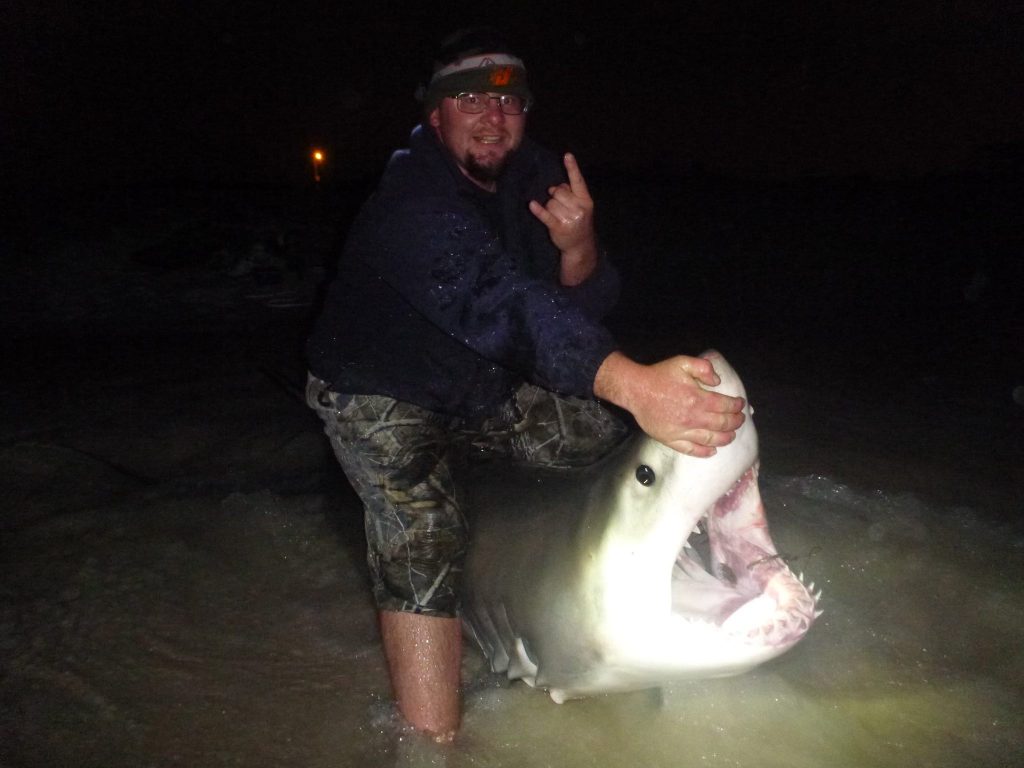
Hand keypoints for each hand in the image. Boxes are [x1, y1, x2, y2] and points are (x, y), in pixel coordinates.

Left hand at [529, 153, 597, 285]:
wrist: (580, 245)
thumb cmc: (578, 221)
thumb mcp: (580, 206)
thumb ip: (569, 193)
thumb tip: (553, 188)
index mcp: (585, 200)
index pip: (578, 181)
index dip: (572, 168)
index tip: (567, 155)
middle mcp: (579, 208)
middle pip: (559, 192)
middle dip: (556, 197)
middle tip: (560, 207)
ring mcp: (570, 218)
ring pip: (551, 203)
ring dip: (550, 207)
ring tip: (558, 216)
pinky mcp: (559, 227)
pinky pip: (546, 215)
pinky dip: (538, 210)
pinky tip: (532, 205)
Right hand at [594, 352, 745, 456]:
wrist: (636, 390)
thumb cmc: (659, 376)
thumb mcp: (683, 362)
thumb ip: (704, 368)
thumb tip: (718, 381)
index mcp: (698, 399)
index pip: (725, 406)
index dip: (737, 405)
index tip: (741, 404)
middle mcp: (693, 418)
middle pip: (722, 424)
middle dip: (735, 422)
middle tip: (740, 419)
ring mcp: (683, 431)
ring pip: (711, 439)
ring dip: (725, 438)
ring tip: (731, 435)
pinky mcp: (671, 440)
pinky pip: (691, 449)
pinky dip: (704, 452)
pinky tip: (712, 450)